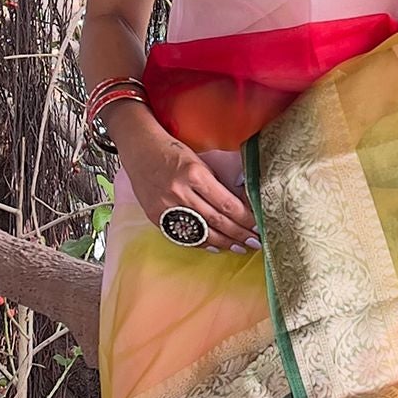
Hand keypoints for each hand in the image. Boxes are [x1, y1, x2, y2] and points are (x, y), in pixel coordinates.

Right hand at [117, 120, 258, 252]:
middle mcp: (179, 192)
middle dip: (238, 234)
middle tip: (255, 242)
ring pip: (201, 232)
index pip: (226, 203)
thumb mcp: (200, 161)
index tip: (258, 226)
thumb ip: (218, 183)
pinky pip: (183, 235)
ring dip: (224, 242)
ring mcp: (166, 207)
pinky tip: (216, 247)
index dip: (245, 218)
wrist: (140, 149)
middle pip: (216, 220)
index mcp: (194, 174)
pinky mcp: (156, 216)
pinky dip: (202, 243)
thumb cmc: (173, 152)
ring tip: (240, 247)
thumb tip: (242, 205)